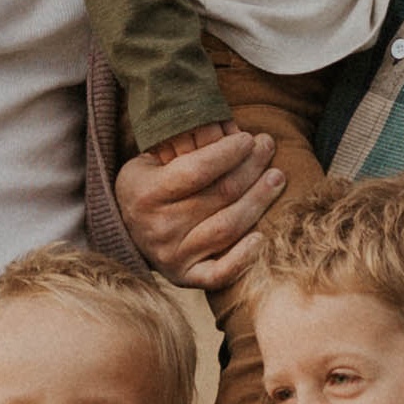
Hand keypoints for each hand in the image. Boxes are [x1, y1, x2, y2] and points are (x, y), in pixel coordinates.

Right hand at [115, 126, 282, 288]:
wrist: (126, 230)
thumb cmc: (148, 185)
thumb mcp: (150, 160)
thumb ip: (183, 146)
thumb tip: (231, 126)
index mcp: (146, 194)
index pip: (196, 170)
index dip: (228, 152)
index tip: (247, 137)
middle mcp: (159, 228)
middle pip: (220, 196)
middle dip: (251, 167)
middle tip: (268, 147)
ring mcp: (172, 256)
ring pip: (227, 228)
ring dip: (259, 200)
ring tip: (277, 178)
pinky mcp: (185, 277)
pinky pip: (219, 274)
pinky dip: (243, 258)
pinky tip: (262, 237)